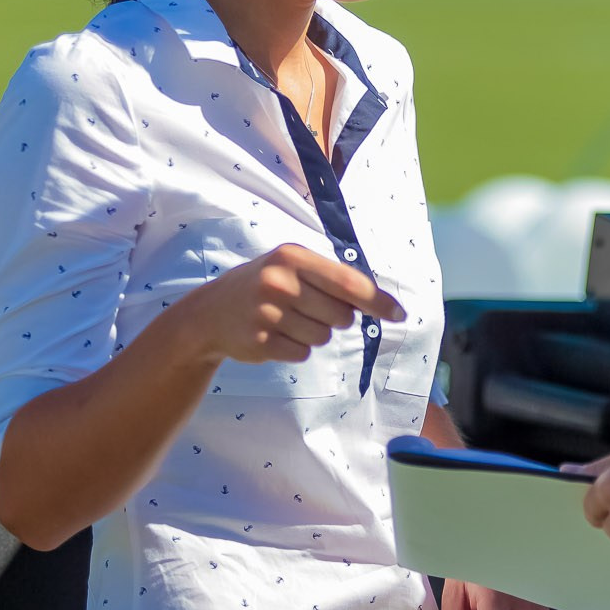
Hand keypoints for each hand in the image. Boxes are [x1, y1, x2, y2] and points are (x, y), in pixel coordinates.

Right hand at [184, 243, 402, 365]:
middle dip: (335, 318)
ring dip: (313, 333)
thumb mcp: (292, 267)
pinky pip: (302, 353)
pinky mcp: (260, 341)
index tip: (400, 314)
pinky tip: (275, 334)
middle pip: (341, 316)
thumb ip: (332, 279)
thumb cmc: (265, 285)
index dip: (378, 301)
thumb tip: (381, 302)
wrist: (209, 312)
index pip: (349, 282)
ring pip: (323, 337)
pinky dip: (295, 347)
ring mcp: (267, 313)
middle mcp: (279, 282)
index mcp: (293, 257)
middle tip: (308, 308)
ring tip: (287, 319)